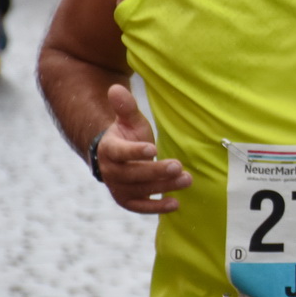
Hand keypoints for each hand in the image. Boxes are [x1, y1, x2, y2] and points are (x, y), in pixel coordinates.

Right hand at [97, 84, 191, 213]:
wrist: (115, 158)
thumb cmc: (127, 136)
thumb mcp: (128, 120)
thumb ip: (125, 107)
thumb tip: (116, 88)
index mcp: (109, 149)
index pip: (120, 152)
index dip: (135, 151)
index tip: (153, 149)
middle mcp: (110, 171)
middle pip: (133, 174)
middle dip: (156, 171)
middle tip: (179, 166)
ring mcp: (118, 188)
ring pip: (140, 190)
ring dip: (163, 187)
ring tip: (187, 179)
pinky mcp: (127, 200)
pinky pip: (140, 207)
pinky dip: (156, 208)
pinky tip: (175, 204)